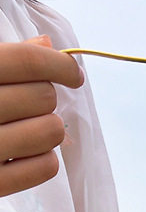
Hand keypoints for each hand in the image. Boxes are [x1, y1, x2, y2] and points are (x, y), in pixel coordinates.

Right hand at [0, 37, 83, 196]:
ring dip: (48, 129)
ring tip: (27, 129)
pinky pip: (46, 167)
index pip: (27, 61)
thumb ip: (4, 60)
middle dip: (45, 98)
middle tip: (28, 106)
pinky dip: (45, 160)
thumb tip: (45, 45)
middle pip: (44, 96)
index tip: (72, 74)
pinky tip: (27, 154)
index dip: (60, 65)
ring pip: (51, 131)